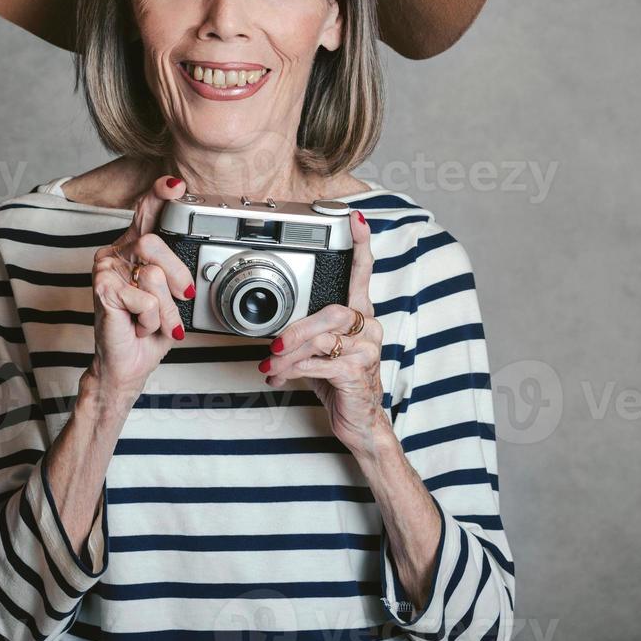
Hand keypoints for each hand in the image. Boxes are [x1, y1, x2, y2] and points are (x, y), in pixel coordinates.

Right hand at [87, 175, 196, 404]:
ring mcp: (106, 268)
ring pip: (153, 274)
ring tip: (154, 321)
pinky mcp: (102, 288)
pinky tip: (138, 326)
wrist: (127, 364)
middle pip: (155, 242)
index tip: (175, 185)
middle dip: (177, 274)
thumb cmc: (148, 330)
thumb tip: (191, 267)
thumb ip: (176, 274)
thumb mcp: (171, 297)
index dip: (159, 194)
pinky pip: (144, 299)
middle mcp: (117, 252)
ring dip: (165, 308)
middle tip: (182, 295)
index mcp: (134, 249)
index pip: (145, 212)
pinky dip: (150, 320)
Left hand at [258, 209, 391, 457]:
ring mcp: (368, 349)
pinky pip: (319, 362)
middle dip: (296, 329)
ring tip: (271, 365)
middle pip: (331, 311)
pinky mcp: (358, 371)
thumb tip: (271, 328)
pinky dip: (293, 370)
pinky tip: (280, 377)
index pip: (363, 273)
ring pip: (320, 338)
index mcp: (359, 315)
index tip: (355, 219)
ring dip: (288, 354)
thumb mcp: (318, 351)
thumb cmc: (337, 382)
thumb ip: (304, 332)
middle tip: (272, 344)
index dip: (360, 245)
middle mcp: (369, 327)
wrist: (358, 422)